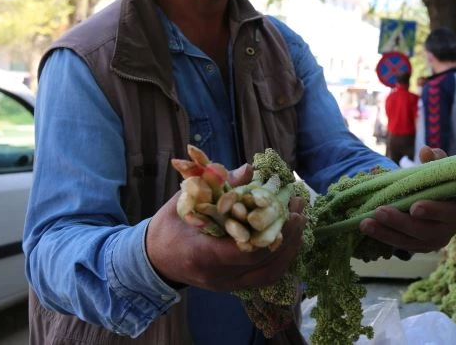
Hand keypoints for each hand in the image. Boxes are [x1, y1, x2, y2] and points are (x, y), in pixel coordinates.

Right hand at [146, 164, 306, 290]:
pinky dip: (282, 257)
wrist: (155, 259)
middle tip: (299, 208)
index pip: (244, 251)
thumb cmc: (170, 226)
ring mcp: (227, 285)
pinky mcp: (235, 286)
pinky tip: (291, 237)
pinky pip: (266, 276)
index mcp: (201, 254)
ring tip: (300, 220)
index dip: (269, 231)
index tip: (284, 208)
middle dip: (287, 235)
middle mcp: (217, 276)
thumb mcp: (187, 201)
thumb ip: (217, 187)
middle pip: (263, 263)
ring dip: (290, 247)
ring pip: (270, 274)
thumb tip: (248, 169)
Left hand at [358, 145, 455, 252]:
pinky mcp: (416, 248)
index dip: (432, 210)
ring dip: (384, 232)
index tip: (414, 207)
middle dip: (400, 222)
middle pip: (423, 230)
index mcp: (455, 210)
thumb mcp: (437, 171)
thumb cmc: (437, 185)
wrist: (435, 203)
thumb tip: (425, 150)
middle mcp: (446, 231)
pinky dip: (382, 236)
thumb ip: (434, 160)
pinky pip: (398, 244)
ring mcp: (431, 243)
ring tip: (365, 223)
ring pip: (407, 241)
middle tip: (380, 211)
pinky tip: (366, 227)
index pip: (447, 213)